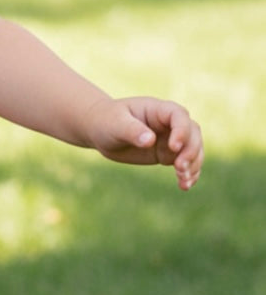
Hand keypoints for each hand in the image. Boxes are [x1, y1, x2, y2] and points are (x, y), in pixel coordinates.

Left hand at [85, 96, 202, 190]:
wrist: (100, 131)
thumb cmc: (106, 121)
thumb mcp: (115, 123)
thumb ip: (132, 130)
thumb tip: (150, 140)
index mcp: (157, 109)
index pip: (179, 115)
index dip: (181, 130)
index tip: (174, 147)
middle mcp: (168, 123)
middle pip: (193, 133)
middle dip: (191, 151)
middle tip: (179, 168)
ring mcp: (170, 138)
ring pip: (193, 149)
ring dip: (193, 165)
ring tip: (184, 181)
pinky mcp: (168, 154)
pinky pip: (186, 163)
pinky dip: (188, 174)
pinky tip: (184, 186)